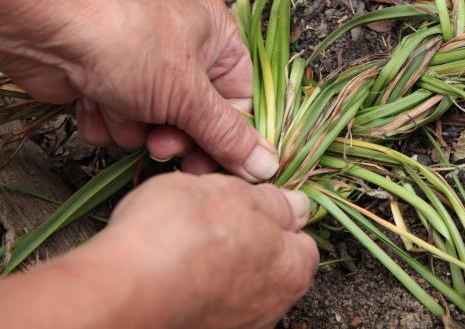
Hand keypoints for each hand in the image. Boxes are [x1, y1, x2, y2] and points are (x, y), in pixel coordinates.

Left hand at [0, 0, 276, 179]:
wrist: (47, 31)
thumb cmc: (127, 42)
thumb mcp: (189, 95)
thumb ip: (228, 136)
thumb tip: (267, 166)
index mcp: (218, 36)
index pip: (240, 99)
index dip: (230, 136)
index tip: (218, 166)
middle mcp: (184, 48)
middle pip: (199, 117)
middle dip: (177, 135)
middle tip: (163, 146)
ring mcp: (145, 65)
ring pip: (158, 124)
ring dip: (137, 128)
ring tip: (123, 110)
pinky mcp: (109, 81)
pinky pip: (123, 121)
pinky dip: (108, 120)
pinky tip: (95, 101)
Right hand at [0, 172, 318, 328]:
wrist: (120, 292)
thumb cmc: (178, 236)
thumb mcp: (232, 192)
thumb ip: (271, 201)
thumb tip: (296, 204)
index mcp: (291, 269)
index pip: (301, 242)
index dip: (276, 217)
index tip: (251, 204)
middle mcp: (270, 306)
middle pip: (269, 265)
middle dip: (246, 241)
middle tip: (212, 219)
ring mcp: (235, 325)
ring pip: (235, 285)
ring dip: (217, 265)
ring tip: (183, 242)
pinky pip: (205, 302)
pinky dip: (192, 287)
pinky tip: (168, 269)